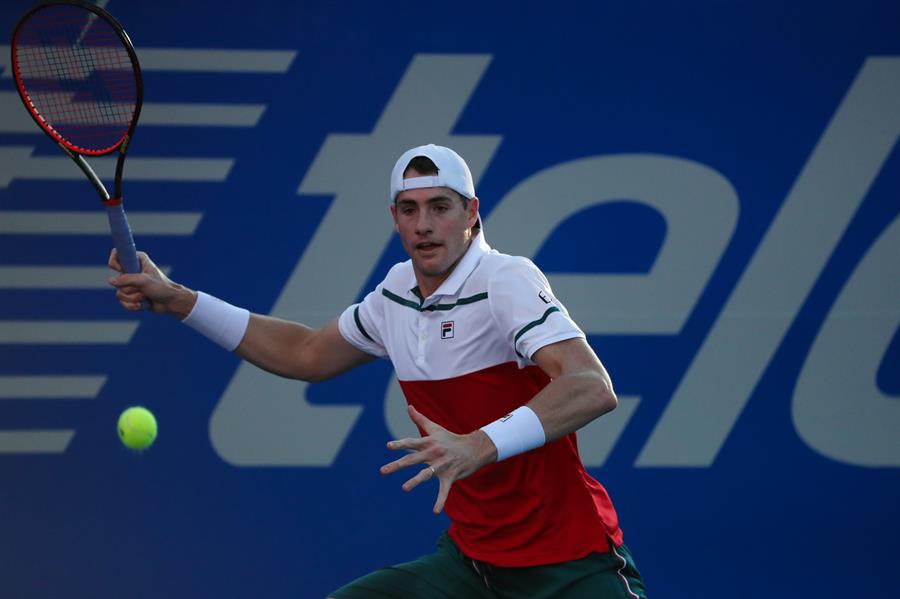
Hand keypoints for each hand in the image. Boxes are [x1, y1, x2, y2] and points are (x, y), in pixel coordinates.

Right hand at [107, 249, 195, 316]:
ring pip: (119, 293)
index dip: (116, 263)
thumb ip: (127, 279)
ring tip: (145, 297)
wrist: (171, 303)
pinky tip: (142, 305)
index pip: (117, 254)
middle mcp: (132, 270)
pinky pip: (122, 301)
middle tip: (143, 289)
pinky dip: (132, 305)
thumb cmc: (162, 288)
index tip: (122, 270)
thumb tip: (111, 281)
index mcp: (137, 260)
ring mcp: (131, 283)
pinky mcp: (131, 295)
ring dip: (133, 298)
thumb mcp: (145, 280)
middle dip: (130, 289)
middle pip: (116, 280)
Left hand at [380, 405, 497, 513]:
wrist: (474, 449)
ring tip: (404, 488)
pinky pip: (444, 491)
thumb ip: (420, 419)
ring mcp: (441, 466)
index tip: (389, 446)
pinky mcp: (450, 477)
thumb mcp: (436, 428)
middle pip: (412, 459)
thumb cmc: (451, 438)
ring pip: (426, 474)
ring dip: (415, 481)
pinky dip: (440, 501)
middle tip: (382, 471)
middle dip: (397, 465)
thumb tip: (408, 407)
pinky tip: (435, 511)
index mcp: (429, 442)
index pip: (411, 443)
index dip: (400, 444)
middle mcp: (433, 453)